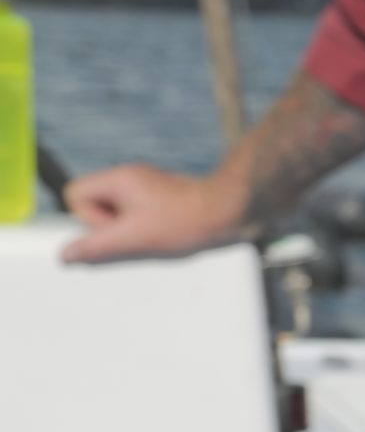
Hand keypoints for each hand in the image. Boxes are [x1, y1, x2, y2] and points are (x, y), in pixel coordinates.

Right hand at [62, 164, 249, 262]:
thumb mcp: (134, 238)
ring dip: (132, 229)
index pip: (75, 194)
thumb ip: (95, 247)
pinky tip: (168, 233)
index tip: (118, 228)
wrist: (231, 211)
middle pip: (95, 204)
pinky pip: (138, 214)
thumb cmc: (186, 220)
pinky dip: (148, 227)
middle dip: (112, 225)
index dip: (89, 218)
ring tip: (159, 233)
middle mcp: (130, 176)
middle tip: (141, 232)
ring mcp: (147, 185)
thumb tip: (65, 255)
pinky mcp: (163, 196)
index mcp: (118, 178)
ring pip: (118, 212)